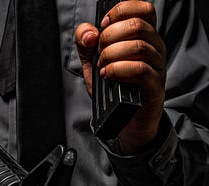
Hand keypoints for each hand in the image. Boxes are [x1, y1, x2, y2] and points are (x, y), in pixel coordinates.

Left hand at [75, 0, 165, 153]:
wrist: (124, 117)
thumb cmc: (113, 86)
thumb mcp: (93, 61)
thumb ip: (86, 43)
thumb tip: (89, 33)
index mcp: (143, 37)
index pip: (143, 9)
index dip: (121, 10)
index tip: (104, 24)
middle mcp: (154, 47)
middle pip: (137, 25)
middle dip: (109, 37)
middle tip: (99, 53)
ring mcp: (157, 66)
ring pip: (138, 46)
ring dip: (111, 55)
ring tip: (102, 67)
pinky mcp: (155, 85)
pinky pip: (140, 69)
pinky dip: (118, 70)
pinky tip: (107, 75)